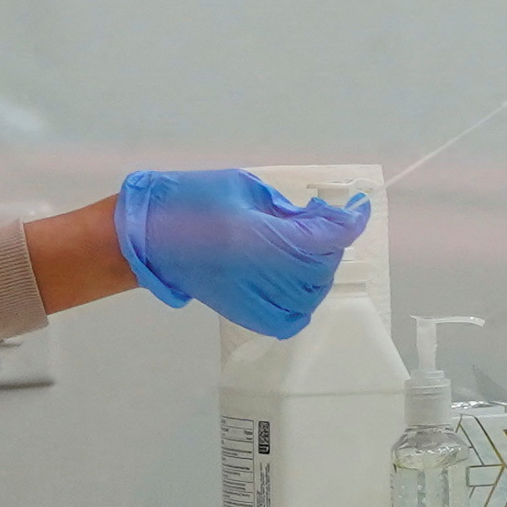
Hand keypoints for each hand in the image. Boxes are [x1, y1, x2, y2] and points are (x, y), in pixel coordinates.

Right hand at [113, 170, 372, 337]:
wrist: (147, 237)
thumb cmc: (188, 200)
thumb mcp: (242, 188)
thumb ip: (283, 207)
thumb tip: (315, 219)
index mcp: (254, 234)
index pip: (322, 236)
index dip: (348, 222)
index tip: (359, 208)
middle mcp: (255, 271)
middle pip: (319, 267)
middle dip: (330, 242)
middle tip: (320, 219)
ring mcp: (249, 297)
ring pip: (309, 294)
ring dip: (319, 270)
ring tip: (306, 247)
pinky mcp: (243, 313)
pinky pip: (289, 318)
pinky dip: (304, 302)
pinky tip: (298, 280)